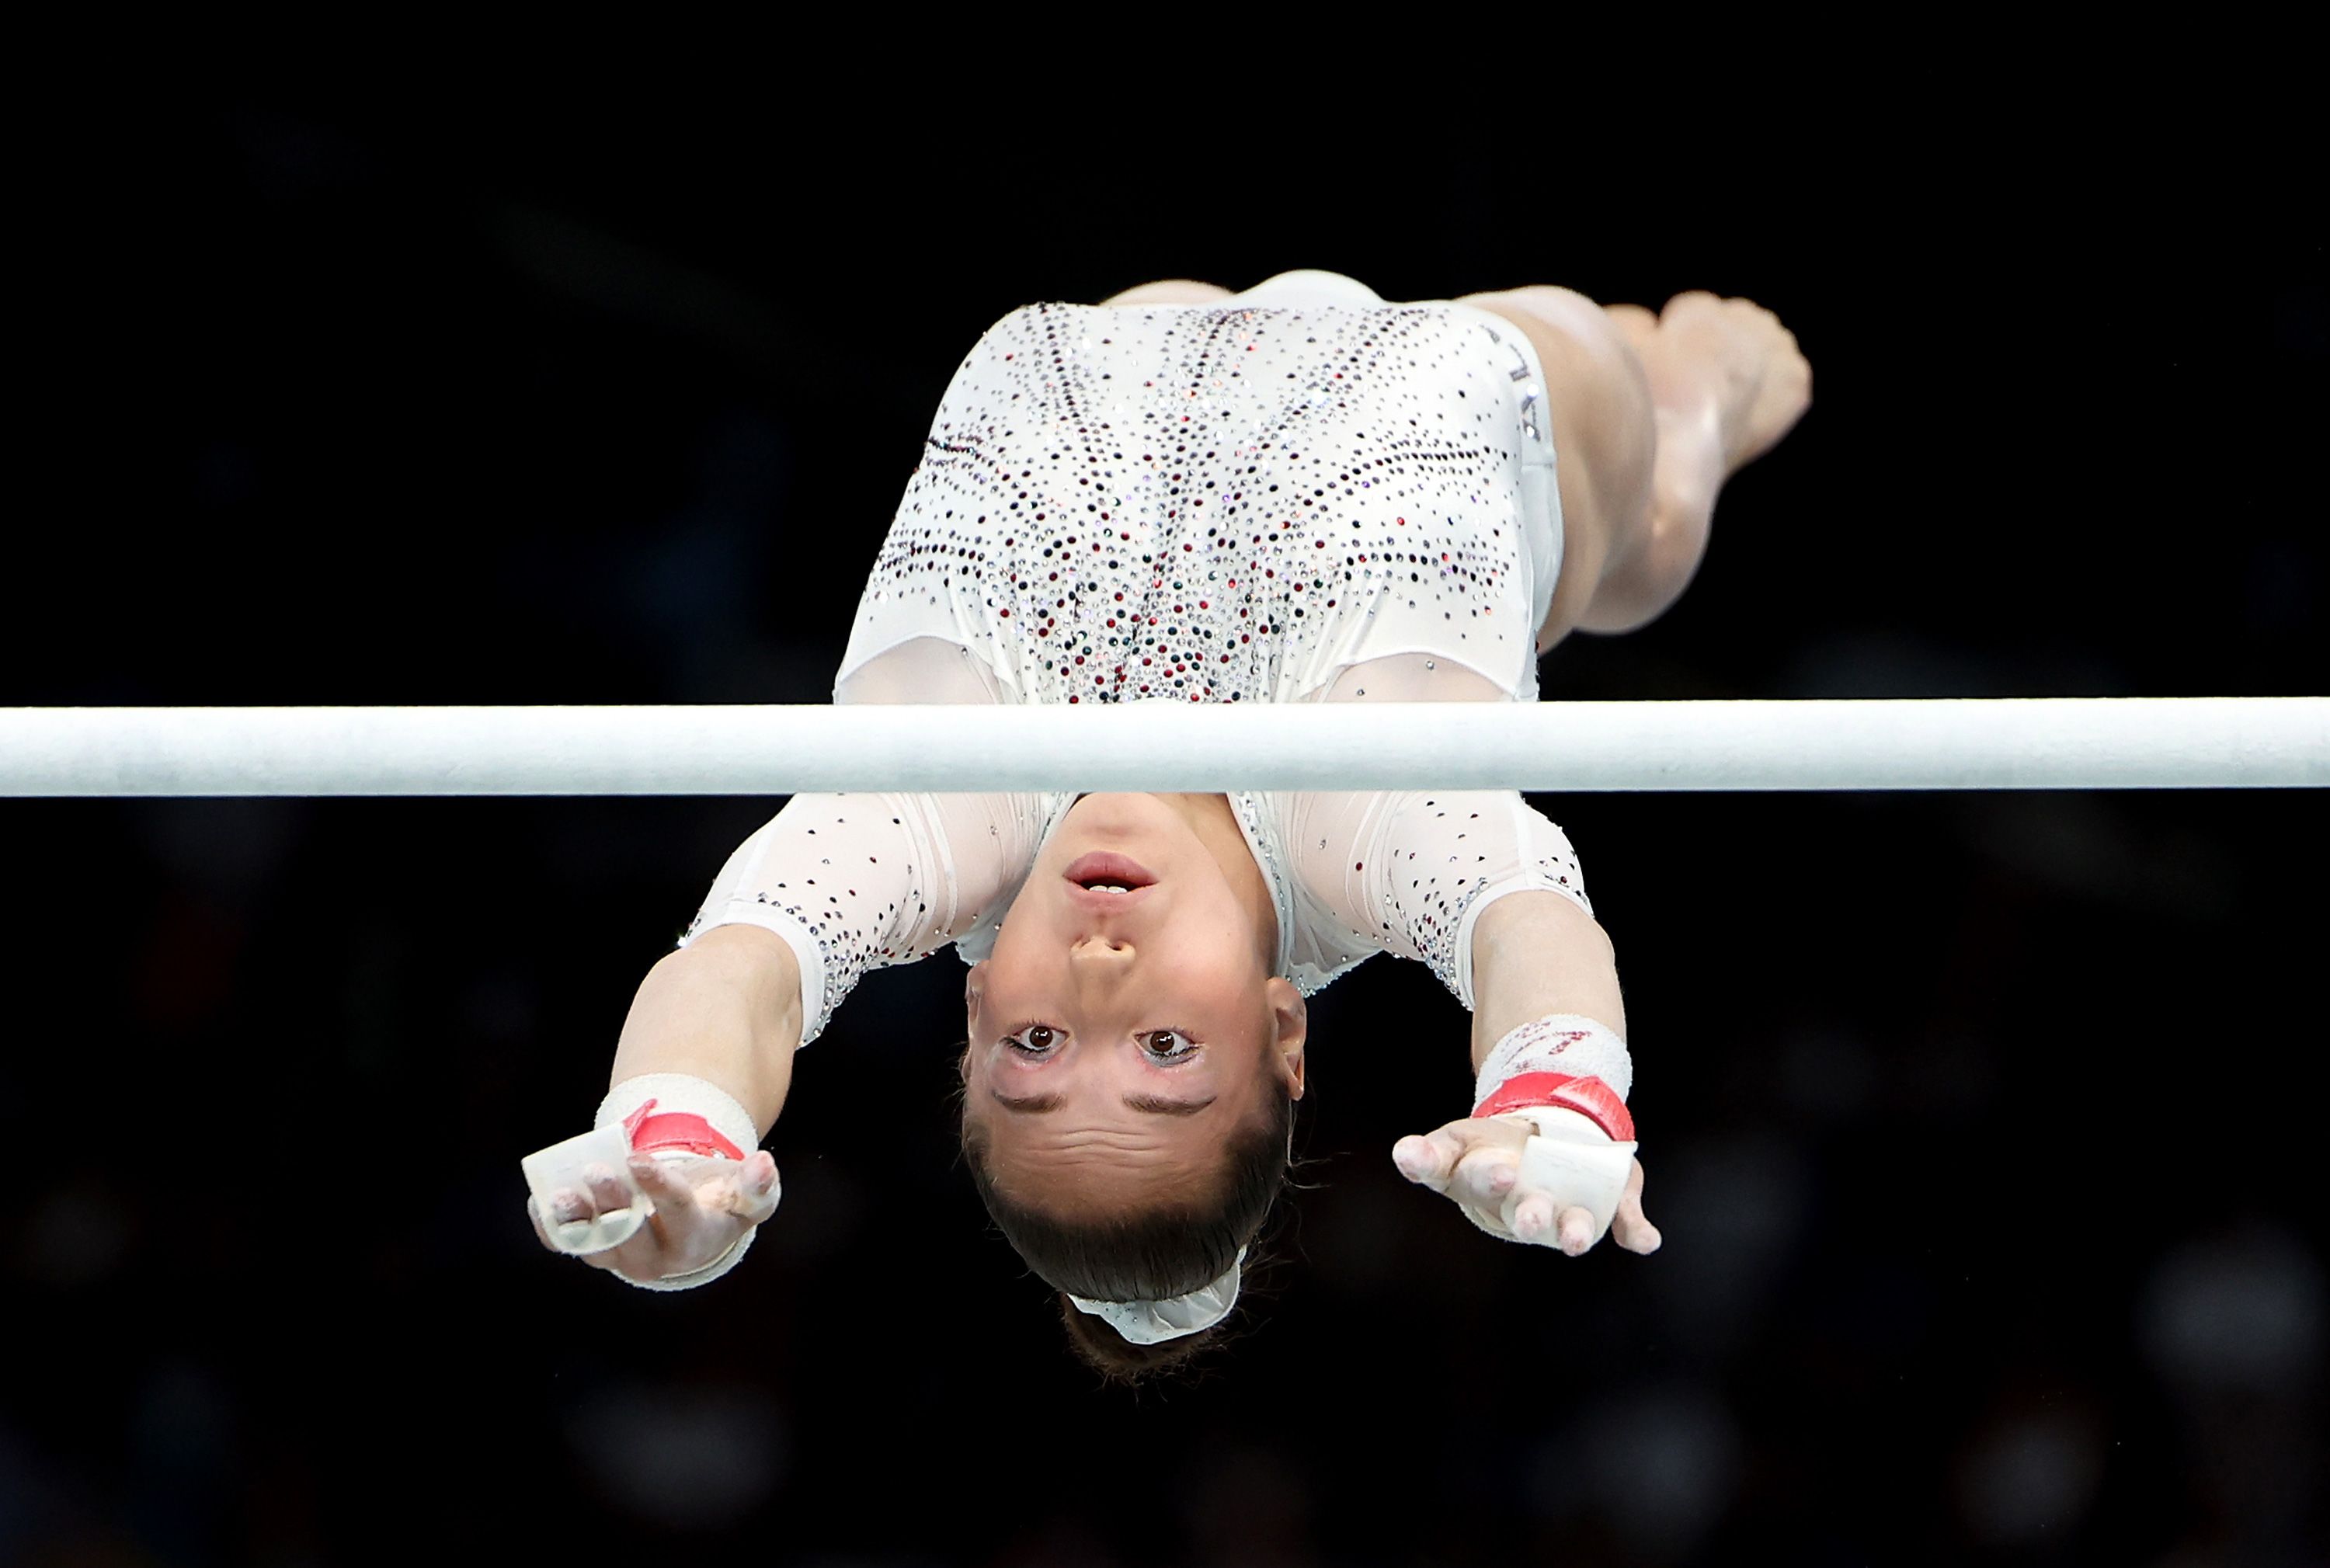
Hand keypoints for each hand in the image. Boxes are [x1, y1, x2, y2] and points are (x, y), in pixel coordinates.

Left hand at [528, 1150, 780, 1283]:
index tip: (638, 1158)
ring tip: (558, 1195)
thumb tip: (762, 1164)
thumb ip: (758, 1184)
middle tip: (597, 1170)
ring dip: (574, 1221)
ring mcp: (621, 1258)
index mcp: (694, 1240)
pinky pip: (567, 1246)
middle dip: (611, 1204)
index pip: (677, 1213)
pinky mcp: (597, 1251)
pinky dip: (551, 1227)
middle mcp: (655, 1258)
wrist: (692, 1226)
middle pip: (630, 1235)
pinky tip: (540, 1202)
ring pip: (594, 1246)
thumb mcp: (749, 1196)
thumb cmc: (722, 1203)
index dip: (658, 1187)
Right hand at [1392, 1114, 1659, 1255]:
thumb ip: (1430, 1153)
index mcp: (1481, 1183)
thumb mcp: (1458, 1140)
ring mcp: (1564, 1210)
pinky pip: (1624, 1225)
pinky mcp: (1605, 1208)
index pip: (1473, 1181)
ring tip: (1578, 1237)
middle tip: (1530, 1209)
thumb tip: (1401, 1155)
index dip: (1486, 1178)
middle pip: (1522, 1212)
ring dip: (1573, 1230)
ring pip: (1568, 1226)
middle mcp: (1522, 1206)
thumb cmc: (1493, 1148)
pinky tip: (1645, 1240)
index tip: (1499, 1169)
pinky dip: (1637, 1232)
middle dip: (1528, 1212)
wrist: (1542, 1138)